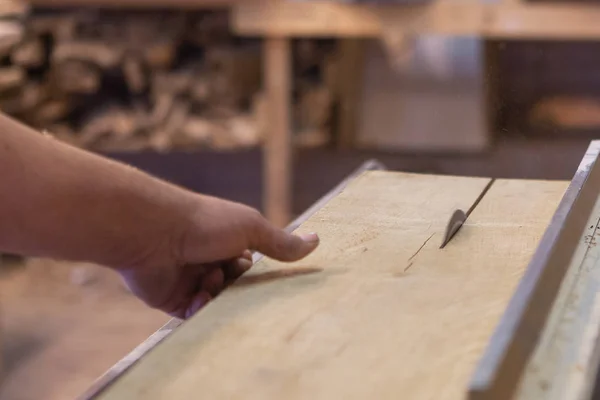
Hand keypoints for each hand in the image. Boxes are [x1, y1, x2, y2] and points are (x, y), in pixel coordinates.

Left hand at [117, 195, 318, 318]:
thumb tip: (317, 240)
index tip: (267, 279)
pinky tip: (198, 298)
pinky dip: (200, 309)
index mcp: (229, 241)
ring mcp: (192, 279)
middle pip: (237, 287)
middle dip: (240, 289)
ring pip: (218, 302)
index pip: (254, 266)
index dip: (260, 274)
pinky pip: (194, 314)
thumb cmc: (205, 223)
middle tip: (239, 285)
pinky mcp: (173, 299)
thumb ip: (281, 242)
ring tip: (210, 281)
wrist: (154, 232)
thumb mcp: (251, 229)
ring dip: (218, 296)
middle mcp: (211, 259)